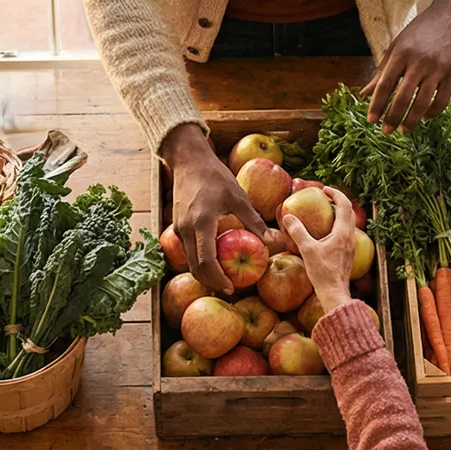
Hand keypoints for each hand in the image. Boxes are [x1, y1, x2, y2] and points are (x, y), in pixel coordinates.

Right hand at [161, 125, 265, 295]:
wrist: (188, 161)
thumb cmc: (215, 176)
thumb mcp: (237, 197)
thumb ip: (253, 221)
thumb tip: (274, 240)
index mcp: (202, 223)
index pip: (206, 262)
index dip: (218, 279)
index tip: (232, 287)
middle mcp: (186, 229)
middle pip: (195, 268)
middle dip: (211, 282)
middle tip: (230, 288)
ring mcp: (178, 229)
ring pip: (189, 261)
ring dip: (204, 273)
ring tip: (222, 278)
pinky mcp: (176, 227)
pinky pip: (187, 251)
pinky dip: (199, 261)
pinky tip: (213, 260)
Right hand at [281, 186, 359, 313]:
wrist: (335, 293)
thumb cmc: (323, 273)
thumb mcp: (307, 250)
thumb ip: (298, 232)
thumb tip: (288, 217)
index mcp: (343, 232)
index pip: (344, 205)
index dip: (335, 193)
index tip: (324, 189)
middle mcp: (350, 237)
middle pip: (349, 212)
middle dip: (338, 202)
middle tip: (324, 198)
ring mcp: (351, 246)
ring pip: (348, 223)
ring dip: (338, 214)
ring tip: (324, 213)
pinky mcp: (348, 254)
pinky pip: (345, 234)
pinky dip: (337, 226)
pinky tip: (325, 234)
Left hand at [363, 0, 450, 131]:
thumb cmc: (421, 31)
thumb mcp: (397, 45)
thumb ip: (381, 70)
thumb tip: (364, 93)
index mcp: (401, 53)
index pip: (384, 85)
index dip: (376, 105)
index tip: (370, 120)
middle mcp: (419, 61)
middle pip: (402, 97)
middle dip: (392, 118)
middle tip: (385, 131)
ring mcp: (438, 68)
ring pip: (422, 103)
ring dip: (411, 120)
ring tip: (403, 130)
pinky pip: (442, 100)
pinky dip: (432, 113)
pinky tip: (424, 117)